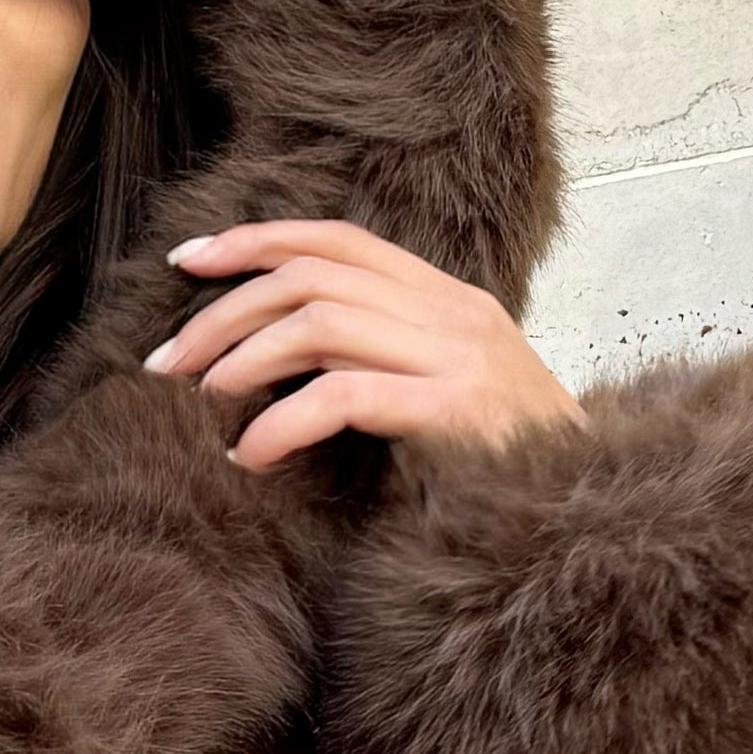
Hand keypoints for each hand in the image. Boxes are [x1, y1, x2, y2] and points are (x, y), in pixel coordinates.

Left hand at [145, 218, 584, 472]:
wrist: (584, 513)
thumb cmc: (501, 470)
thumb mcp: (442, 393)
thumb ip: (381, 359)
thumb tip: (277, 356)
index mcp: (448, 298)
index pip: (337, 241)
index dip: (256, 242)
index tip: (189, 262)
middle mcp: (454, 313)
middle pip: (312, 278)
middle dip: (226, 313)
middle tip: (168, 364)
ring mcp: (459, 357)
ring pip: (319, 325)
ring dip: (243, 362)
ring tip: (202, 406)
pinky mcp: (456, 410)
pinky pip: (342, 397)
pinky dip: (281, 424)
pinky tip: (251, 456)